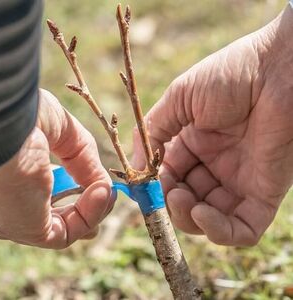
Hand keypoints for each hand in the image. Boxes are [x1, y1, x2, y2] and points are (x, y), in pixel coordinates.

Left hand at [0, 89, 112, 248]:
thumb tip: (105, 186)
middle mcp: (14, 203)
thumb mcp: (66, 136)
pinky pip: (67, 233)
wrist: (8, 124)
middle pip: (58, 217)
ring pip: (65, 228)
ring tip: (108, 191)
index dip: (76, 192)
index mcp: (15, 178)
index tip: (98, 184)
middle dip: (87, 208)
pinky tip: (103, 193)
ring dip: (94, 210)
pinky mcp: (29, 230)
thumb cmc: (28, 118)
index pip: (47, 196)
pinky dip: (91, 215)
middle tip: (107, 194)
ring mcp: (21, 219)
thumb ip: (86, 161)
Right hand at [133, 5, 292, 245]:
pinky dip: (219, 231)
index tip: (144, 187)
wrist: (279, 67)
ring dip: (189, 219)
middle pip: (186, 201)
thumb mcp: (180, 98)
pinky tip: (203, 214)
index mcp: (194, 144)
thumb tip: (135, 167)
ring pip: (209, 220)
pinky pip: (243, 229)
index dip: (155, 185)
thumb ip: (153, 130)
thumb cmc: (229, 75)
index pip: (169, 175)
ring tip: (183, 201)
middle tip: (168, 195)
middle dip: (171, 204)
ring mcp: (239, 181)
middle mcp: (214, 165)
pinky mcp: (264, 193)